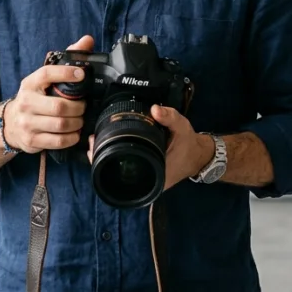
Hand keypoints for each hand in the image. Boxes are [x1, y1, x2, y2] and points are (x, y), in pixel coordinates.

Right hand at [3, 36, 92, 153]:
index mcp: (30, 84)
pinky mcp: (31, 141)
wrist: (10, 125)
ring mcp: (27, 123)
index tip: (82, 74)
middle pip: (59, 106)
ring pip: (60, 124)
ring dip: (76, 123)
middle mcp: (26, 102)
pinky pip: (58, 141)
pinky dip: (71, 137)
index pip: (47, 73)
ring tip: (80, 119)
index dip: (66, 73)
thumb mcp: (44, 80)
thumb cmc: (34, 98)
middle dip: (78, 107)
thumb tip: (87, 40)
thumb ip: (66, 59)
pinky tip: (74, 132)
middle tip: (84, 106)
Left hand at [88, 104, 212, 190]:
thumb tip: (154, 109)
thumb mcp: (182, 127)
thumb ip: (170, 117)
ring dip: (106, 158)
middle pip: (116, 176)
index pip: (123, 177)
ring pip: (119, 174)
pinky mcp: (146, 175)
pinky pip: (125, 169)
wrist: (199, 155)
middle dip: (101, 159)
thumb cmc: (189, 144)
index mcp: (155, 176)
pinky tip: (107, 146)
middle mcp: (149, 183)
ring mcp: (146, 181)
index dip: (105, 163)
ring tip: (96, 141)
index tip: (96, 147)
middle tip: (92, 141)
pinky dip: (115, 158)